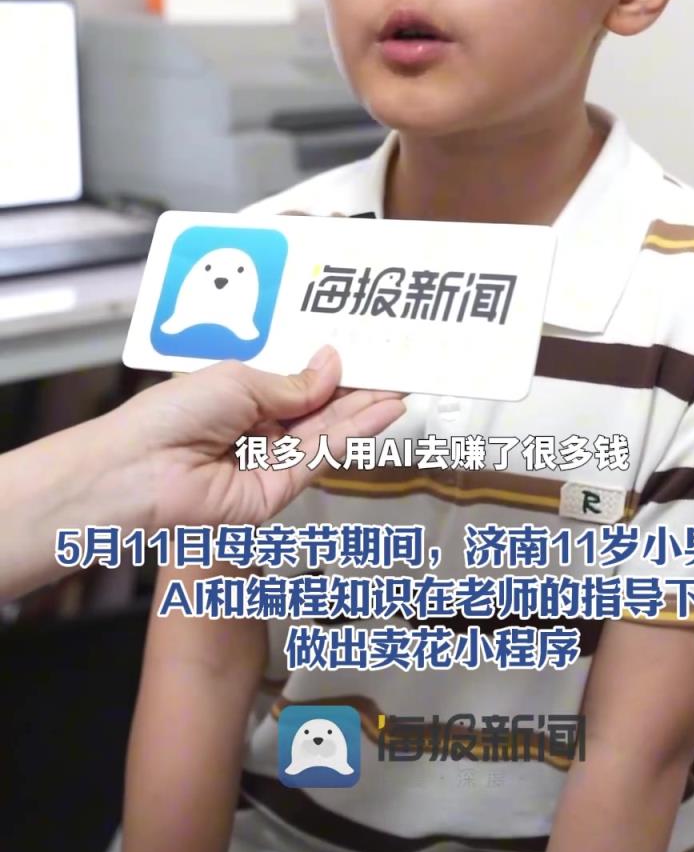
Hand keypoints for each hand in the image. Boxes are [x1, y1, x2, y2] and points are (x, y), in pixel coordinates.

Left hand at [103, 347, 404, 530]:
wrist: (138, 469)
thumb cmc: (168, 418)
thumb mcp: (239, 380)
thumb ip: (293, 384)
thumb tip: (332, 366)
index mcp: (241, 400)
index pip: (298, 387)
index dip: (333, 374)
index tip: (367, 358)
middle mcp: (256, 433)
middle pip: (318, 413)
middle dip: (358, 395)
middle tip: (396, 375)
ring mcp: (267, 465)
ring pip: (325, 435)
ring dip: (363, 414)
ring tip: (398, 391)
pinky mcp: (275, 493)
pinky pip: (319, 459)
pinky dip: (352, 436)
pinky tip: (377, 415)